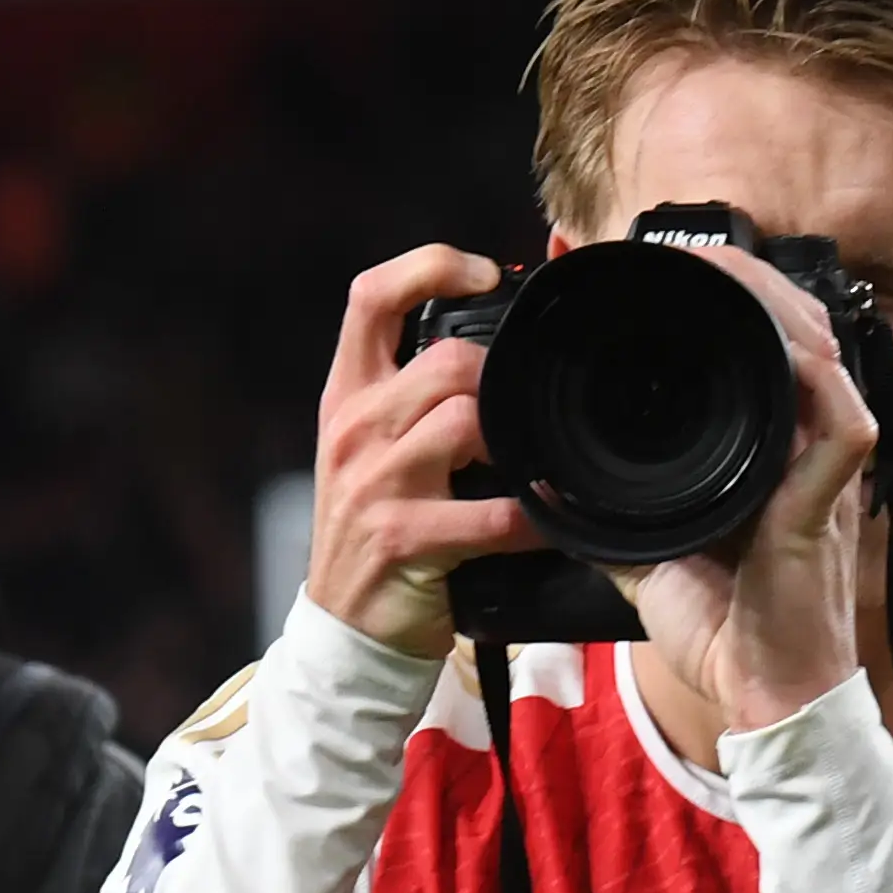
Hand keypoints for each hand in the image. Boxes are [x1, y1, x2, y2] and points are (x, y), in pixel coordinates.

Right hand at [303, 245, 537, 655]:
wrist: (345, 626)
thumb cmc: (377, 529)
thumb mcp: (373, 449)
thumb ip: (415, 395)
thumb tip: (492, 346)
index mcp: (348, 395)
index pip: (372, 296)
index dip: (431, 266)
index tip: (486, 272)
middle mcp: (355, 428)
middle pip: (448, 362)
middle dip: (503, 382)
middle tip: (525, 415)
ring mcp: (375, 483)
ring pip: (469, 422)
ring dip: (520, 446)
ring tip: (536, 467)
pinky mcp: (402, 538)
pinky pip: (492, 515)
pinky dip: (534, 521)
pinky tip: (548, 526)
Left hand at [627, 247, 883, 739]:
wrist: (759, 695)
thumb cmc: (720, 630)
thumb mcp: (644, 551)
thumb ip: (605, 509)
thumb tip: (544, 479)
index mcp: (767, 453)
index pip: (759, 353)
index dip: (727, 304)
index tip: (673, 273)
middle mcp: (803, 448)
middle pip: (795, 332)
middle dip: (747, 281)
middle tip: (694, 250)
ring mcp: (824, 469)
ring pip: (821, 351)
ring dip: (772, 302)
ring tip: (722, 266)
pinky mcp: (833, 497)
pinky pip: (840, 414)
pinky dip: (809, 369)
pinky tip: (774, 334)